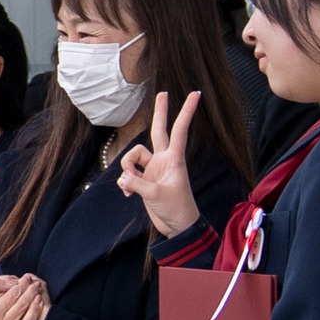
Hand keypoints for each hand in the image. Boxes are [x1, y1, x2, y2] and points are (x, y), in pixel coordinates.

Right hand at [117, 98, 206, 239]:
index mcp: (174, 159)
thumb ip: (137, 183)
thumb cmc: (176, 209)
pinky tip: (128, 194)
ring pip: (133, 157)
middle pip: (158, 130)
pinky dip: (124, 182)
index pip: (179, 130)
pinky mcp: (144, 180)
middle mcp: (163, 160)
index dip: (186, 111)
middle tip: (162, 93)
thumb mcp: (157, 195)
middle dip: (159, 112)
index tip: (196, 93)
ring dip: (126, 169)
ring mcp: (153, 169)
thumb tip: (123, 177)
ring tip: (130, 186)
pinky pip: (127, 174)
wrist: (177, 227)